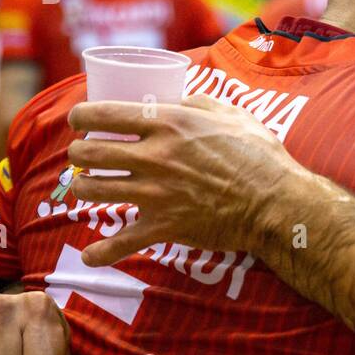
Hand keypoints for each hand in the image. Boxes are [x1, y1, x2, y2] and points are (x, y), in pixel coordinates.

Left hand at [66, 94, 302, 267]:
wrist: (276, 202)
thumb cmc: (260, 155)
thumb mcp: (232, 114)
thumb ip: (199, 102)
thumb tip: (178, 98)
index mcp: (168, 123)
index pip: (105, 114)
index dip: (80, 116)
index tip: (78, 121)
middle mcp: (154, 156)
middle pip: (89, 153)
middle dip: (78, 153)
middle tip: (84, 156)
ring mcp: (155, 192)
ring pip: (94, 191)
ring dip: (84, 189)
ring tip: (89, 188)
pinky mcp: (164, 225)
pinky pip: (121, 242)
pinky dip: (102, 252)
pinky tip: (91, 256)